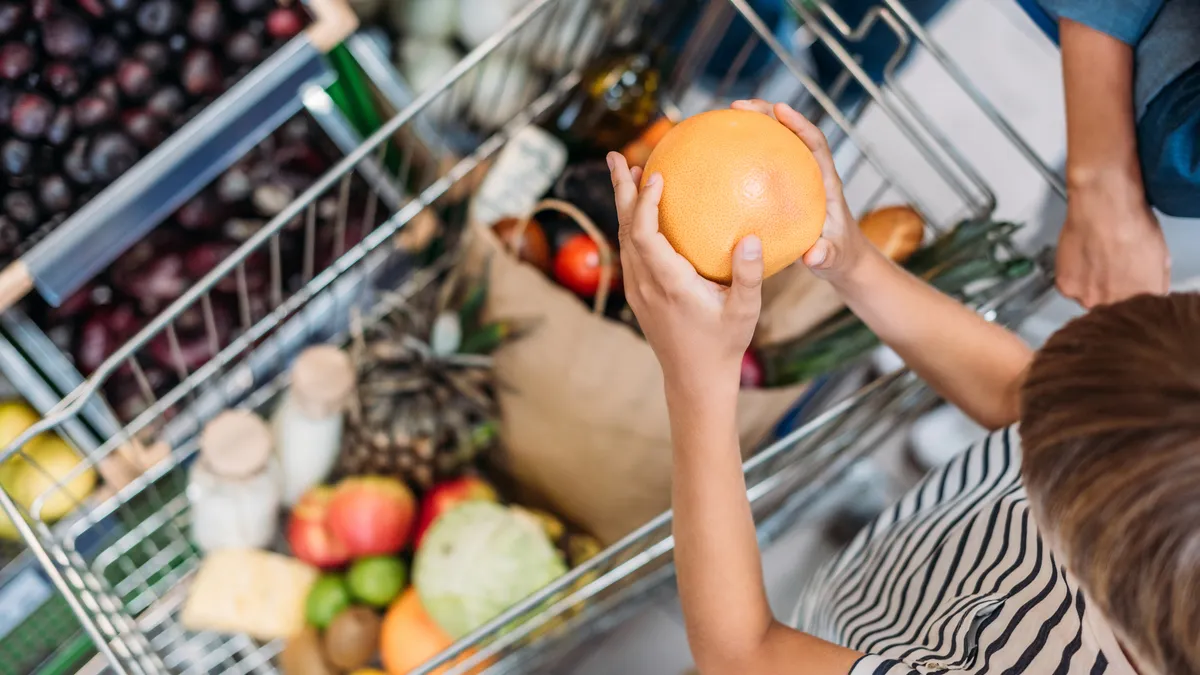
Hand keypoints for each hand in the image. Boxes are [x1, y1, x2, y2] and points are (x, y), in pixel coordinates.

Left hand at [608, 152, 760, 399]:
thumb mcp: (744, 311)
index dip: (645, 203)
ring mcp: (638, 290)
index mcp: (669, 284)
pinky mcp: (639, 295)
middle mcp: (646, 285)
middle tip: (618, 156)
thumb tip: (752, 238)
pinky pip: (629, 252)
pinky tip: (643, 212)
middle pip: (625, 229)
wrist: (694, 380)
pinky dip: (632, 226)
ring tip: (628, 173)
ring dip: (625, 206)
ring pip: (623, 240)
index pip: (645, 235)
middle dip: (621, 191)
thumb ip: (748, 275)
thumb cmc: (723, 346)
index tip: (654, 174)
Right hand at [730, 100, 875, 284]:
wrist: (841, 258)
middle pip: (791, 132)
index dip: (799, 124)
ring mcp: (797, 178)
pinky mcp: (784, 188)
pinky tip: (719, 159)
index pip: (815, 143)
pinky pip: (762, 166)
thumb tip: (812, 256)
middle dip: (767, 114)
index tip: (779, 109)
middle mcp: (812, 172)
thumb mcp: (834, 258)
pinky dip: (745, 156)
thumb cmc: (839, 255)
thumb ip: (826, 256)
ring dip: (754, 128)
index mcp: (826, 182)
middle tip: (737, 106)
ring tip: (724, 118)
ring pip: (776, 144)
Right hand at [1056, 178, 1168, 306]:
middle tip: (1109, 270)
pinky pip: (1070, 288)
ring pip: (1089, 299)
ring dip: (1091, 286)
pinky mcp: (1067, 288)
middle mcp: (1116, 304)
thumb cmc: (1134, 225)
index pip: (1137, 309)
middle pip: (1111, 307)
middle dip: (1111, 293)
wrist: (1104, 210)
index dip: (1132, 295)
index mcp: (1143, 298)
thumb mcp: (1161, 255)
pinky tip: (1081, 257)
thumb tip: (1152, 289)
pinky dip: (1073, 276)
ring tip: (1094, 261)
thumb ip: (1156, 280)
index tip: (1128, 285)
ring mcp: (1089, 299)